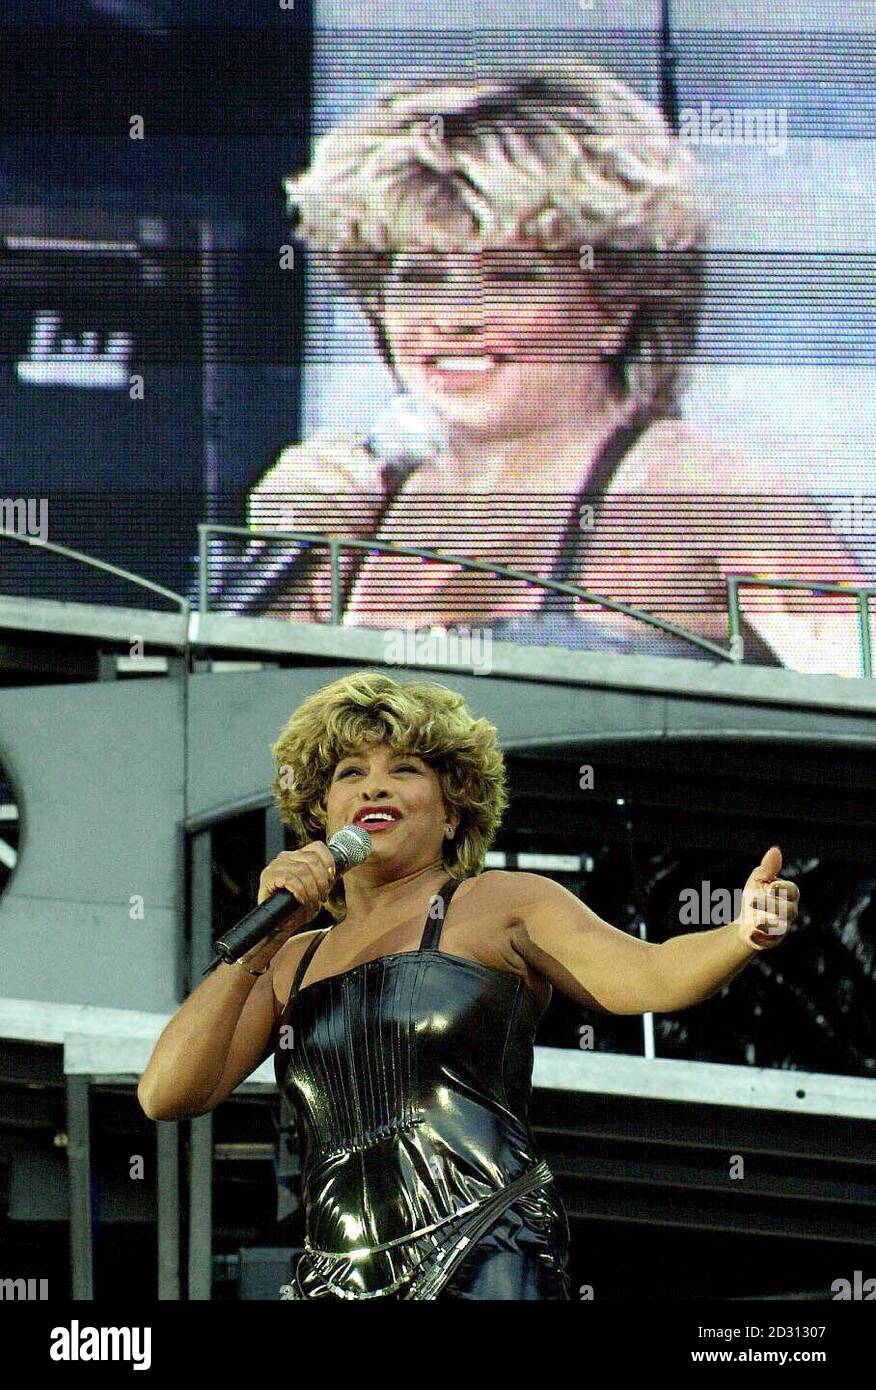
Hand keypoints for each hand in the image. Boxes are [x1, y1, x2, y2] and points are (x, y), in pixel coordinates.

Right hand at [238, 843, 337, 969]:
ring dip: (312, 889)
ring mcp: (275, 866)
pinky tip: (301, 901)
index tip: (332, 877)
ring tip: (312, 902)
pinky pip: (290, 879)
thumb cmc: (297, 909)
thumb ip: (324, 879)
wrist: (278, 926)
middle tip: (322, 897)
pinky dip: (300, 891)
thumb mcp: (315, 890)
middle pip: (312, 859)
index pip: (317, 847)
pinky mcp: (268, 877)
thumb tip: (338, 871)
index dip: (328, 861)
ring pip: (302, 870)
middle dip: (322, 880)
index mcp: (297, 856)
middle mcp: (285, 857)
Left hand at [735, 845, 799, 950]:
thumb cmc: (757, 894)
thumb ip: (768, 867)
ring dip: (768, 924)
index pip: (793, 891)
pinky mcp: (771, 941)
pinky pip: (768, 942)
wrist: (746, 918)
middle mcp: (790, 913)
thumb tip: (775, 849)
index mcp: (789, 895)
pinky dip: (760, 938)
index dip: (783, 888)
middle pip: (787, 910)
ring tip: (755, 921)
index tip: (770, 885)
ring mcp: (782, 929)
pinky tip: (750, 933)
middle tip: (751, 898)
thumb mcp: (759, 879)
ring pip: (781, 928)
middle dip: (770, 904)